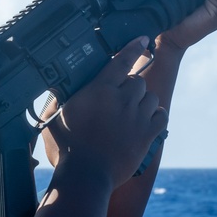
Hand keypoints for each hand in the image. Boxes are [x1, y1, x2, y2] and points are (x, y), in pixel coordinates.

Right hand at [44, 38, 168, 186]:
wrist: (86, 176)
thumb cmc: (66, 149)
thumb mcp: (55, 118)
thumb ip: (58, 100)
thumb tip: (57, 89)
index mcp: (99, 90)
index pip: (120, 61)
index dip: (133, 48)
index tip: (142, 40)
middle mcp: (121, 99)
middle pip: (138, 81)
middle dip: (130, 88)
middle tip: (119, 102)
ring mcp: (137, 116)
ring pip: (151, 97)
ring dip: (143, 102)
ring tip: (131, 113)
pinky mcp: (148, 134)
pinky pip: (161, 115)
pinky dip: (156, 116)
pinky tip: (146, 121)